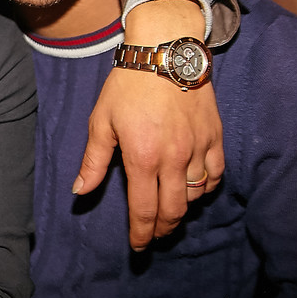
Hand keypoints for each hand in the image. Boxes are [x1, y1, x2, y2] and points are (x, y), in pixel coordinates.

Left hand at [77, 69, 223, 249]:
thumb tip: (81, 192)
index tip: (137, 246)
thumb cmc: (127, 85)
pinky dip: (205, 188)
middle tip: (153, 235)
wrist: (164, 51)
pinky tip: (193, 187)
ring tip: (169, 211)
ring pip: (196, 195)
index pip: (144, 210)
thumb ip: (94, 161)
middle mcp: (174, 158)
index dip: (140, 234)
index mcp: (143, 157)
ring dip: (182, 209)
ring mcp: (198, 148)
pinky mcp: (214, 136)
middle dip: (162, 229)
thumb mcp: (101, 121)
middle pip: (173, 210)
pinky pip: (215, 175)